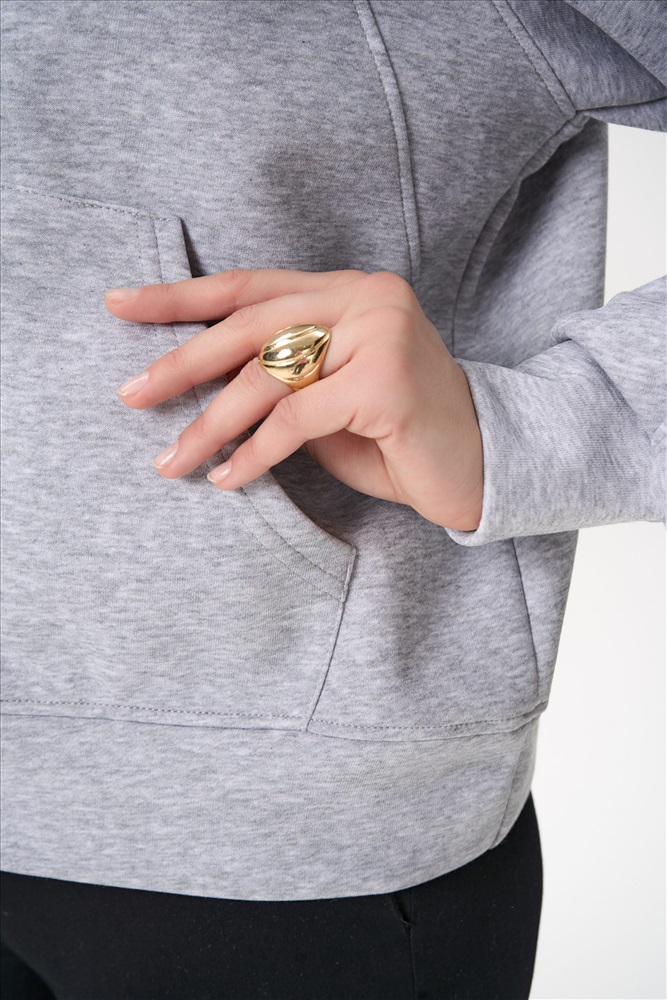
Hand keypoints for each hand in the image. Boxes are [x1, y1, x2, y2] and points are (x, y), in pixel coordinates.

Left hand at [105, 269, 482, 531]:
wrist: (481, 465)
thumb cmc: (396, 435)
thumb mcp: (325, 396)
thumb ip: (277, 376)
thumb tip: (192, 379)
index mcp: (348, 289)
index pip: (250, 286)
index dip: (182, 297)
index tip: (121, 303)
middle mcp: (366, 298)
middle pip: (250, 326)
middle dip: (181, 363)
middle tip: (130, 395)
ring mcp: (381, 334)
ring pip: (267, 377)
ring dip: (209, 424)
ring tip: (171, 461)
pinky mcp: (386, 382)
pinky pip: (295, 420)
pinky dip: (253, 454)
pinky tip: (226, 479)